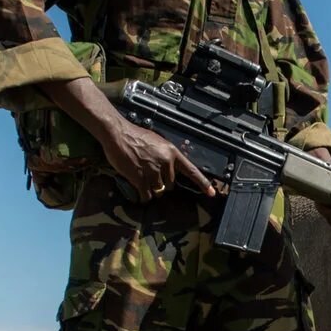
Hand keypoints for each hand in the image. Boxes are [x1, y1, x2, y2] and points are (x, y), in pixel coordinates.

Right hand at [100, 123, 215, 201]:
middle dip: (161, 183)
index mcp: (172, 153)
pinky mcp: (141, 179)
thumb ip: (165, 155)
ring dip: (150, 188)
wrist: (118, 134)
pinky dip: (143, 196)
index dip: (203, 183)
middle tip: (148, 173)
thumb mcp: (157, 142)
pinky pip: (147, 196)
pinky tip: (138, 190)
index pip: (191, 171)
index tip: (212, 193)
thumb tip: (168, 168)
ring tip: (140, 176)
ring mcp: (153, 171)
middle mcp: (166, 162)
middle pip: (170, 185)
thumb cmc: (135, 136)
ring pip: (158, 191)